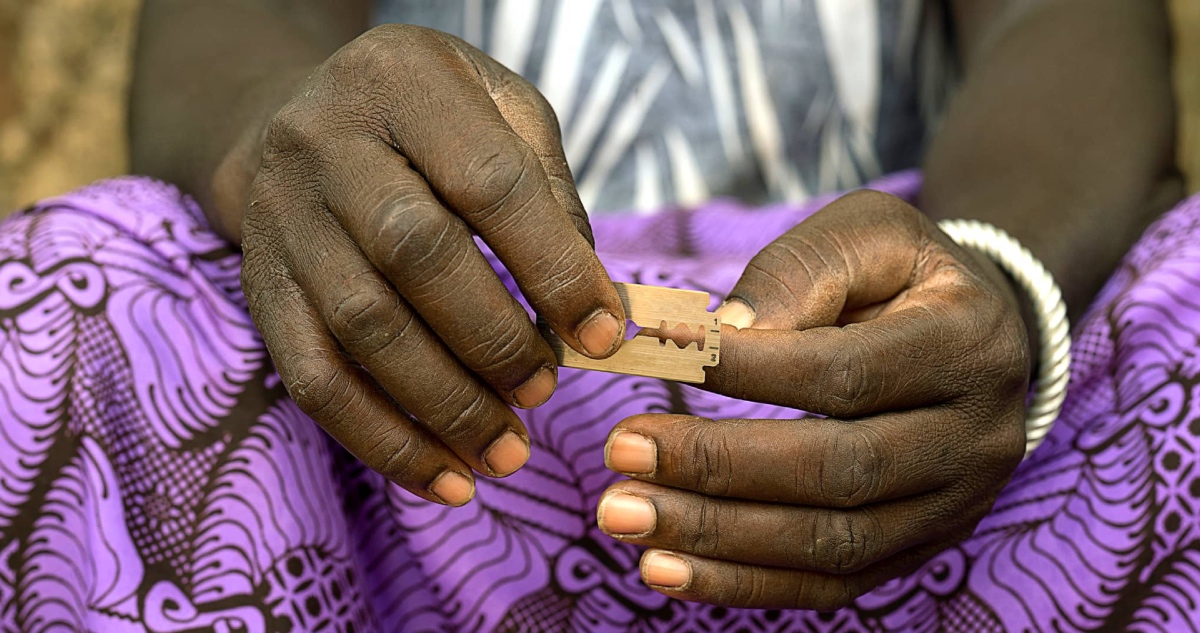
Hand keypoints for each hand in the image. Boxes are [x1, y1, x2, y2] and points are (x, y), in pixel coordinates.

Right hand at [239, 25, 625, 506]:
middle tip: (546, 392)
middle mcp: (326, 143)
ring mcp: (283, 219)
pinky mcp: (262, 289)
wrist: (300, 118)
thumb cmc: (427, 119)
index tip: (604, 333)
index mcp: (404, 81)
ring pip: (362, 327)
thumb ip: (550, 192)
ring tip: (507, 452)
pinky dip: (384, 441)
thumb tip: (596, 305)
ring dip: (445, 405)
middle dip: (493, 339)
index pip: (488, 181)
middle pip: (414, 253)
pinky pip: (314, 380)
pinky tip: (444, 479)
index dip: (553, 265)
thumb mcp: (499, 110)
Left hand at [596, 191, 1029, 608]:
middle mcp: (975, 437)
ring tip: (624, 515)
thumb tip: (721, 334)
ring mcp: (955, 506)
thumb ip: (796, 273)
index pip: (843, 372)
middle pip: (837, 470)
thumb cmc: (903, 273)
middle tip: (620, 451)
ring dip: (716, 537)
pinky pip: (833, 584)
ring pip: (831, 543)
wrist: (981, 334)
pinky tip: (666, 570)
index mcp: (966, 344)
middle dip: (717, 466)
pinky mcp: (922, 549)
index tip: (653, 351)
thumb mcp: (865, 234)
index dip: (744, 369)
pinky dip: (744, 583)